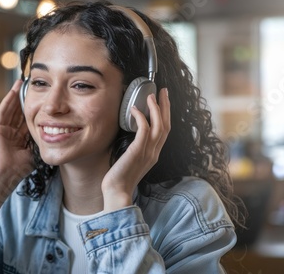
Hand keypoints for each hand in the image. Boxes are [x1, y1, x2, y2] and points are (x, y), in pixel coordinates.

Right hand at [0, 80, 33, 230]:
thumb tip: (54, 133)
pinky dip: (8, 101)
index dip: (34, 108)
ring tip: (21, 82)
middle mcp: (11, 132)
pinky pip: (2, 112)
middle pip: (18, 111)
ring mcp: (3, 130)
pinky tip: (13, 91)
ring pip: (10, 108)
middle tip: (31, 84)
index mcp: (20, 138)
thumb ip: (39, 140)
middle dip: (24, 98)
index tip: (41, 97)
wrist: (8, 174)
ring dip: (15, 95)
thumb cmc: (21, 167)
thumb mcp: (34, 150)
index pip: (27, 119)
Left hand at [101, 88, 170, 210]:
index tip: (162, 101)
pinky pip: (144, 130)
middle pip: (166, 125)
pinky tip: (135, 110)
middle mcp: (154, 152)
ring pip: (159, 126)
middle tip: (163, 91)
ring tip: (151, 96)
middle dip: (165, 106)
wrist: (117, 192)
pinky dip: (141, 118)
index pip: (165, 130)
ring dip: (156, 108)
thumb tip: (131, 134)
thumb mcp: (131, 159)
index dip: (165, 114)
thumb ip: (135, 148)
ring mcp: (148, 152)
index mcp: (154, 154)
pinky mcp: (138, 151)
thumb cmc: (120, 177)